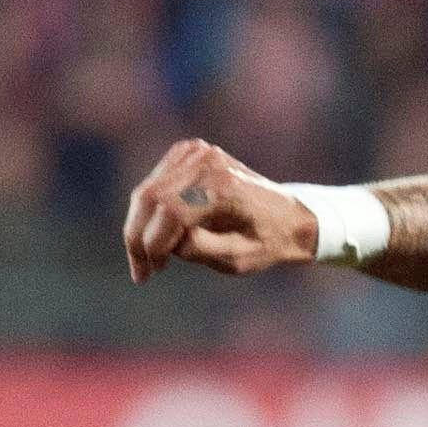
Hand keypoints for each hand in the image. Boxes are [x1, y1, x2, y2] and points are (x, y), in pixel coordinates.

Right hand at [123, 139, 316, 283]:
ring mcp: (196, 152)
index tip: (147, 274)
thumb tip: (161, 241)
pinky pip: (155, 185)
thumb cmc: (268, 242)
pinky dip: (152, 212)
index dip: (151, 245)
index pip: (170, 211)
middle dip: (137, 237)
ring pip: (147, 193)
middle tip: (141, 270)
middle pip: (150, 198)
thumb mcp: (237, 259)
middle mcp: (207, 162)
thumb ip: (196, 250)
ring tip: (151, 258)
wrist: (290, 215)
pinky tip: (163, 234)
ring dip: (141, 227)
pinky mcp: (187, 152)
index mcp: (224, 186)